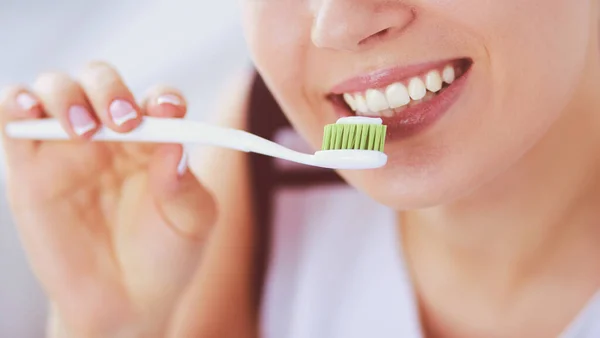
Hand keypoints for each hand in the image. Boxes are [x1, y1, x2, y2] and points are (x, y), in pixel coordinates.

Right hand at [0, 62, 216, 336]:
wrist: (124, 303)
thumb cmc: (165, 257)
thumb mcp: (191, 225)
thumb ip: (186, 188)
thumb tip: (175, 146)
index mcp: (156, 141)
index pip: (157, 101)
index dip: (163, 99)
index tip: (170, 112)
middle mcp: (112, 136)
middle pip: (103, 82)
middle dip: (111, 90)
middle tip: (123, 123)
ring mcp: (69, 147)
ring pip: (57, 89)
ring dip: (66, 95)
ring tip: (84, 131)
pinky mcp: (30, 168)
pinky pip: (13, 118)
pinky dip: (17, 102)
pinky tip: (29, 110)